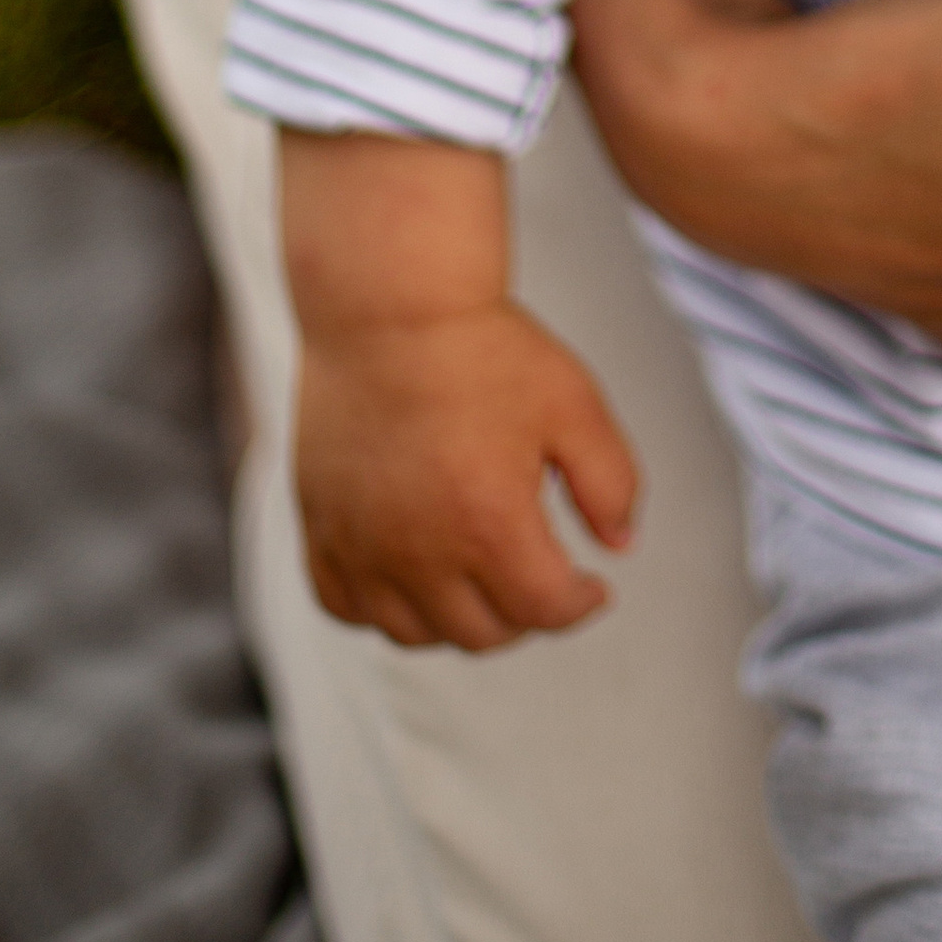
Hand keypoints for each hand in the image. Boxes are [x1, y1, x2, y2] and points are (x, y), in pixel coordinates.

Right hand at [295, 300, 638, 651]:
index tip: (593, 587)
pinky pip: (344, 606)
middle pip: (484, 633)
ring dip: (460, 620)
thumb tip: (621, 544)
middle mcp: (420, 551)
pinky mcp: (320, 528)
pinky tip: (414, 577)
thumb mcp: (575, 405)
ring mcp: (362, 546)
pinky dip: (383, 609)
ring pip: (415, 633)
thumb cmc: (485, 350)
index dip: (581, 603)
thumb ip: (611, 482)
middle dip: (526, 614)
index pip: (545, 610)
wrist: (389, 307)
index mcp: (490, 524)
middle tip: (541, 579)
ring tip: (485, 580)